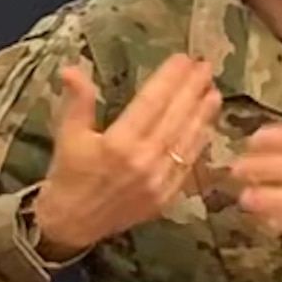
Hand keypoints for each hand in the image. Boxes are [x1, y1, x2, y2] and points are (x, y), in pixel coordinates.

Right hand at [30, 55, 219, 253]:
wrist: (71, 222)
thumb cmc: (68, 174)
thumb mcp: (67, 133)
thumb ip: (77, 101)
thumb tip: (72, 69)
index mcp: (117, 144)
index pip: (151, 102)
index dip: (169, 78)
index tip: (183, 59)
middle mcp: (143, 161)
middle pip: (175, 117)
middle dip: (192, 89)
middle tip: (205, 67)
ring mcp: (158, 181)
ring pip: (187, 140)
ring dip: (203, 114)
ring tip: (213, 91)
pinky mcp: (166, 196)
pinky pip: (188, 164)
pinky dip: (199, 142)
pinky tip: (206, 126)